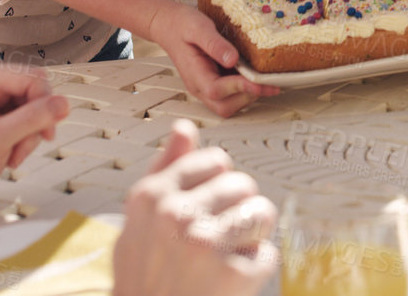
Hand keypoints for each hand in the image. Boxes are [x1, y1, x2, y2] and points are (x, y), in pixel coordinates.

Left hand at [0, 64, 70, 199]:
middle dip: (37, 121)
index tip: (44, 131)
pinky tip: (15, 149)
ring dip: (34, 134)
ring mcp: (4, 96)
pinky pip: (39, 117)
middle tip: (24, 144)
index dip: (43, 104)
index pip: (32, 79)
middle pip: (40, 90)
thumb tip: (62, 104)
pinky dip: (32, 138)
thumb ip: (30, 119)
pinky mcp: (12, 110)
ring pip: (43, 106)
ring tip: (14, 150)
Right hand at [113, 118, 276, 295]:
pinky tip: (229, 281)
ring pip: (263, 212)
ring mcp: (204, 244)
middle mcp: (176, 214)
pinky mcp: (231, 274)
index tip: (206, 209)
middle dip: (238, 210)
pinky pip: (268, 255)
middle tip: (216, 240)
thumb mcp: (138, 221)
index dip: (217, 187)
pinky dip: (255, 271)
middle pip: (244, 184)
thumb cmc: (144, 277)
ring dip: (252, 236)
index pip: (216, 161)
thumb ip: (165, 171)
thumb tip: (185, 128)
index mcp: (152, 196)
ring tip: (227, 256)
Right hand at [150, 3, 280, 118]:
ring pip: (228, 105)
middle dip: (248, 97)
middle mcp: (200, 85)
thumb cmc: (181, 26)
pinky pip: (230, 96)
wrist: (169, 25)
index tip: (259, 81)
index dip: (240, 88)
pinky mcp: (214, 83)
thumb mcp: (198, 28)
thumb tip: (232, 59)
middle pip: (224, 107)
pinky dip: (245, 91)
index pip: (217, 90)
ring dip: (248, 96)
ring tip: (264, 80)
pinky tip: (255, 77)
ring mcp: (206, 86)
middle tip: (267, 83)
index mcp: (194, 74)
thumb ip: (214, 44)